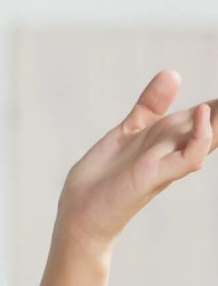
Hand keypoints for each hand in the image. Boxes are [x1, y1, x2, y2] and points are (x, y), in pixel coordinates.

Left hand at [55, 69, 216, 256]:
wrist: (80, 212)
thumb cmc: (105, 177)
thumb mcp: (129, 130)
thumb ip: (151, 104)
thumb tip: (173, 73)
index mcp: (170, 138)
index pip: (208, 115)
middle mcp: (175, 150)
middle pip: (215, 125)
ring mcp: (167, 163)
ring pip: (209, 139)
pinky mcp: (155, 175)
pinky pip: (188, 157)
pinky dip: (200, 137)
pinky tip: (203, 115)